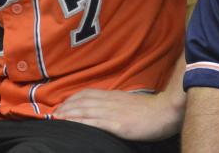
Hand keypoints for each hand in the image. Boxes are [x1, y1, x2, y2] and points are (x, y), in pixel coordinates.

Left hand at [54, 87, 183, 141]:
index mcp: (114, 96)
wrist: (165, 112)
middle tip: (53, 113)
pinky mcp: (117, 124)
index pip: (88, 93)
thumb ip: (118, 104)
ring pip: (85, 110)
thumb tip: (108, 108)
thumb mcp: (131, 103)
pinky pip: (94, 122)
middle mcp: (110, 102)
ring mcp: (112, 113)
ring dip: (68, 114)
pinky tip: (71, 124)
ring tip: (56, 118)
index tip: (62, 104)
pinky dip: (80, 122)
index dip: (73, 98)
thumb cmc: (152, 110)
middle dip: (66, 106)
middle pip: (82, 101)